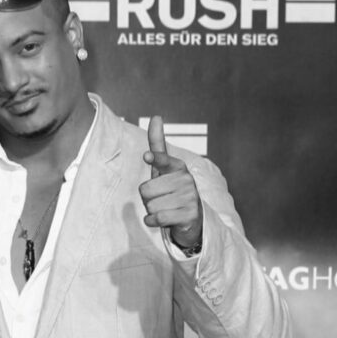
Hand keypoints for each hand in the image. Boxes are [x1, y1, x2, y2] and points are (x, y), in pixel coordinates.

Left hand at [139, 116, 202, 248]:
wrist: (191, 218)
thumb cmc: (171, 190)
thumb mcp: (163, 168)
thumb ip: (158, 145)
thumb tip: (157, 116)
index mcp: (178, 166)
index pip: (163, 161)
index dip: (154, 159)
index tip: (146, 156)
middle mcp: (186, 180)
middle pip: (145, 190)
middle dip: (147, 198)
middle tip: (160, 199)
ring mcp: (189, 198)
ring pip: (150, 205)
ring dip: (151, 210)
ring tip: (164, 208)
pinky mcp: (190, 215)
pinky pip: (158, 218)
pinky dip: (153, 221)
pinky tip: (160, 219)